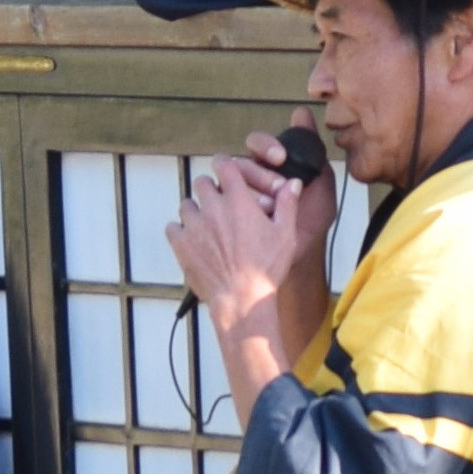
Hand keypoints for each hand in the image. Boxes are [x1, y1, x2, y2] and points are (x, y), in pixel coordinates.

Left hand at [170, 135, 334, 416]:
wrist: (244, 308)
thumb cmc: (272, 274)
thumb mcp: (291, 237)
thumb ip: (292, 206)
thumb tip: (297, 184)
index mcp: (241, 200)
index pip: (228, 165)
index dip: (233, 171)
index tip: (239, 182)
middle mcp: (213, 209)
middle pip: (206, 182)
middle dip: (216, 192)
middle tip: (230, 208)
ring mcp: (193, 229)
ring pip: (187, 204)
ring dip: (199, 212)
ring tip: (214, 229)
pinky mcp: (180, 249)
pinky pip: (175, 228)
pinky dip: (184, 233)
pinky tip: (199, 245)